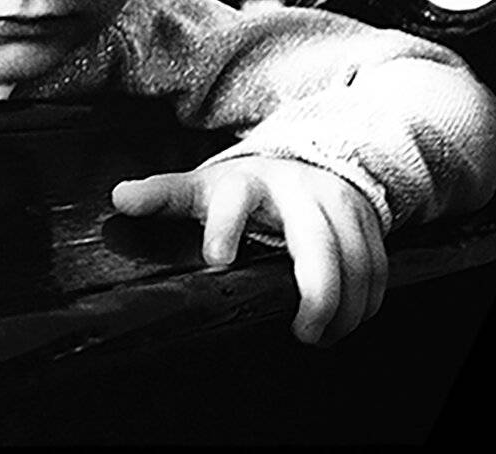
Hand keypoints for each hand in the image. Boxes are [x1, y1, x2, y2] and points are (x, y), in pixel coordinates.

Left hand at [111, 157, 386, 345]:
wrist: (303, 160)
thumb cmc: (245, 186)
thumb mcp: (203, 188)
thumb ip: (164, 195)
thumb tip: (119, 199)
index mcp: (247, 182)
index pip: (234, 198)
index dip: (224, 227)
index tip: (216, 260)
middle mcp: (297, 188)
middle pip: (318, 242)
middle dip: (317, 291)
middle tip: (304, 331)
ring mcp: (337, 201)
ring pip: (355, 258)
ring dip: (346, 305)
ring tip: (323, 335)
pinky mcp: (367, 217)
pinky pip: (377, 263)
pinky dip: (368, 298)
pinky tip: (350, 319)